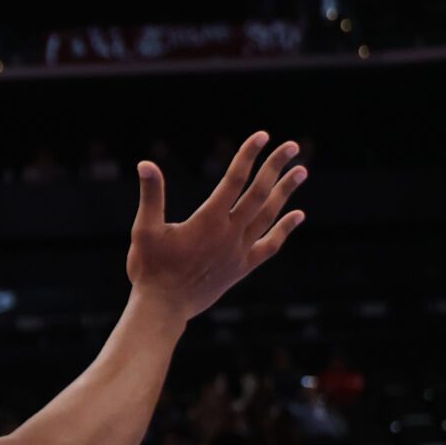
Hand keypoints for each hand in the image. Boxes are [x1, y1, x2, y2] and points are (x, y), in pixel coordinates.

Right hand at [125, 133, 305, 323]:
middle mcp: (229, 234)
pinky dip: (284, 229)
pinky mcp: (242, 267)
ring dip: (285, 192)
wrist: (163, 307)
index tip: (262, 137)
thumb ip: (151, 195)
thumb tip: (145, 164)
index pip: (233, 180)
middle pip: (258, 193)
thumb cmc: (150, 268)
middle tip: (292, 146)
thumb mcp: (144, 229)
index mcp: (208, 221)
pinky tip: (298, 214)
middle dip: (275, 167)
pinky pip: (270, 245)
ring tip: (301, 172)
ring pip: (269, 215)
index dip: (248, 156)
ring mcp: (239, 251)